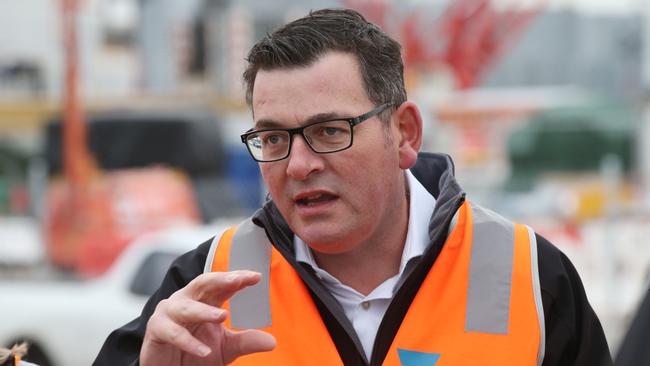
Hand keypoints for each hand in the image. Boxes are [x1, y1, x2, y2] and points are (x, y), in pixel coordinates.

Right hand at [140, 270, 275, 365]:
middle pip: (202, 283)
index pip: (223, 284)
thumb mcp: (226, 348)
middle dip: (220, 280)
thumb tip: (271, 341)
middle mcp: (186, 300)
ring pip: (186, 307)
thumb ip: (246, 342)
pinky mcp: (156, 330)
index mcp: (205, 300)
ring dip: (204, 311)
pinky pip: (173, 332)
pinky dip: (188, 342)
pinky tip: (204, 351)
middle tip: (238, 280)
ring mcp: (169, 313)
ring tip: (222, 316)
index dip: (238, 278)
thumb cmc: (195, 353)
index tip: (257, 276)